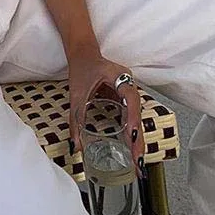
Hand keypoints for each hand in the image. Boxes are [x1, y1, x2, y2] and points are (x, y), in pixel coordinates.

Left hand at [67, 50, 144, 173]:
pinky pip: (130, 116)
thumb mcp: (76, 94)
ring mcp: (128, 91)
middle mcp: (129, 84)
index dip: (132, 118)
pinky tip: (130, 148)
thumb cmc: (81, 68)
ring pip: (135, 117)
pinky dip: (130, 132)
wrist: (83, 53)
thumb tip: (76, 144)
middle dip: (137, 139)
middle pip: (136, 113)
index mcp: (120, 77)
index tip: (132, 136)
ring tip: (137, 160)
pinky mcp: (124, 98)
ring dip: (136, 138)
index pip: (130, 98)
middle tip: (138, 161)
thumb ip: (76, 119)